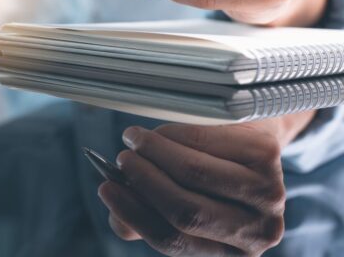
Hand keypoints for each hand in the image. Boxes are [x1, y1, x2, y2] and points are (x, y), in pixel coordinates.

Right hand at [98, 113, 314, 255]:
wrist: (250, 140)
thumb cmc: (207, 177)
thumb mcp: (178, 201)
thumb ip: (145, 212)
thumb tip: (117, 214)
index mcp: (231, 254)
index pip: (174, 241)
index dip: (134, 214)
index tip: (106, 188)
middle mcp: (257, 233)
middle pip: (186, 210)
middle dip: (144, 180)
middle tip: (121, 158)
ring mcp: (268, 195)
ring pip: (196, 173)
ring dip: (155, 151)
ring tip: (134, 139)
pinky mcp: (267, 156)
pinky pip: (208, 142)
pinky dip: (175, 133)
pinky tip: (162, 130)